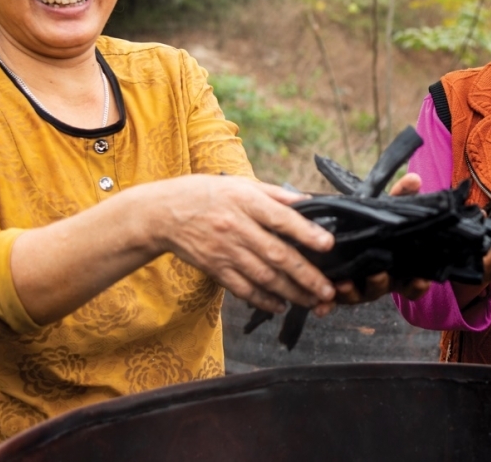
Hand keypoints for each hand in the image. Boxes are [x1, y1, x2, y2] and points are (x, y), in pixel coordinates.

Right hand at [148, 175, 336, 316]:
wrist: (163, 214)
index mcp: (246, 202)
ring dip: (291, 292)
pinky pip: (242, 288)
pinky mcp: (215, 269)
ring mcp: (225, 251)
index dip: (306, 232)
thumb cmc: (207, 194)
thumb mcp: (241, 184)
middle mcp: (237, 228)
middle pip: (276, 255)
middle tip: (328, 290)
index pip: (281, 218)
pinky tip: (280, 305)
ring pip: (263, 277)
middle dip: (306, 275)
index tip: (328, 244)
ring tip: (312, 300)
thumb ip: (276, 195)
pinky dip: (263, 299)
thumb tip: (307, 202)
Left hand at [330, 172, 431, 305]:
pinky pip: (330, 302)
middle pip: (383, 288)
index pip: (413, 284)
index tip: (420, 278)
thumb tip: (414, 179)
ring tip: (343, 282)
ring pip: (356, 296)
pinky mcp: (333, 290)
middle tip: (377, 272)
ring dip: (351, 292)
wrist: (344, 230)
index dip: (417, 284)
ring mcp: (356, 288)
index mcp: (396, 269)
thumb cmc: (374, 225)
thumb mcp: (387, 209)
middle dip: (380, 282)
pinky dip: (325, 305)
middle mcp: (378, 281)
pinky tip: (320, 305)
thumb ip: (400, 196)